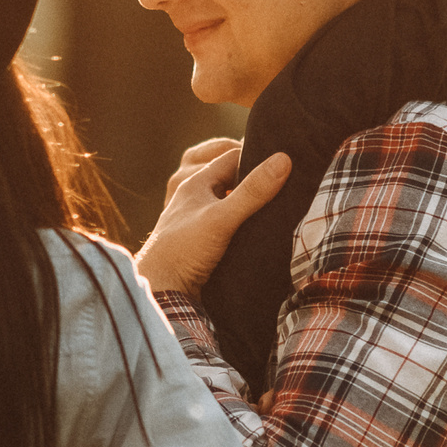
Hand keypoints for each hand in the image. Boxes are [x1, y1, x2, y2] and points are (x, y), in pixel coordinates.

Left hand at [135, 144, 290, 296]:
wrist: (161, 290)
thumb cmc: (184, 249)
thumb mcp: (222, 217)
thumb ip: (252, 191)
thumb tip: (284, 159)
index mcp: (196, 183)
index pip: (232, 157)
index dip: (257, 156)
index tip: (285, 163)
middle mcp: (195, 197)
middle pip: (230, 177)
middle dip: (254, 178)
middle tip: (283, 184)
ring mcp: (197, 218)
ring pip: (228, 200)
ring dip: (247, 201)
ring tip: (274, 206)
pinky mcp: (201, 239)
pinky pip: (226, 220)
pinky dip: (241, 220)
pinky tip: (257, 229)